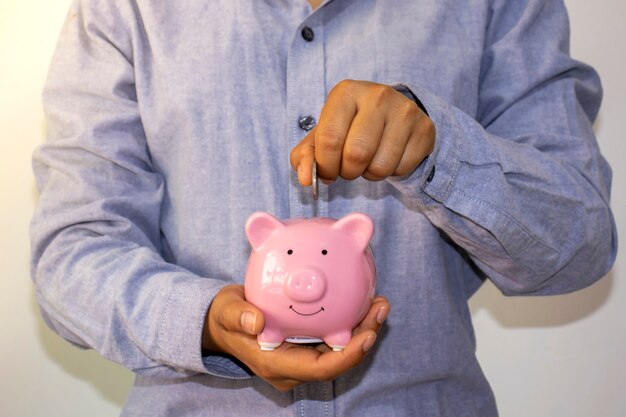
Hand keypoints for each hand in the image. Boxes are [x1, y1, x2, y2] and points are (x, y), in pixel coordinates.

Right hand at [202, 285, 389, 391]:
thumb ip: (238, 317)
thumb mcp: (226, 312)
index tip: (368, 335)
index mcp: (276, 364)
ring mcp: (301, 359)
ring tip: (379, 303)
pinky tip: (362, 301)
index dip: (348, 356)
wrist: (223, 324)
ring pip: (339, 351)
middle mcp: (293, 367)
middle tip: (380, 307)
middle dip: (364, 338)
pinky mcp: (305, 347)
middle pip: (337, 360)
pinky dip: (350, 323)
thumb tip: (256, 322)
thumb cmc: (225, 318)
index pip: (320, 369)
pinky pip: (333, 340)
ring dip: (362, 329)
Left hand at [290, 79, 434, 184]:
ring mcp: (405, 111)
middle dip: (347, 172)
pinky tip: (388, 156)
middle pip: (356, 155)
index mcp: (346, 92)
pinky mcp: (424, 129)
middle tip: (348, 167)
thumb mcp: (322, 136)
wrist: (392, 114)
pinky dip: (391, 173)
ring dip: (369, 174)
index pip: (329, 139)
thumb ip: (305, 157)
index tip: (328, 170)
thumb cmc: (349, 127)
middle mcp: (377, 96)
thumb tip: (305, 179)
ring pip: (380, 167)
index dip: (325, 165)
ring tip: (368, 160)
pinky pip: (401, 169)